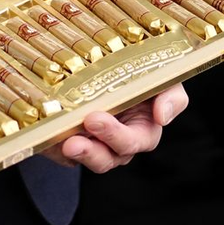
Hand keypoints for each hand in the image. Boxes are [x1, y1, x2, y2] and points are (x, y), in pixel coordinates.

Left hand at [44, 84, 186, 173]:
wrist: (111, 65)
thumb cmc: (145, 73)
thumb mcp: (167, 79)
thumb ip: (172, 96)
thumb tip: (161, 116)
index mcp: (144, 131)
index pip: (134, 142)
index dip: (115, 135)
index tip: (95, 118)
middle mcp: (119, 144)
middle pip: (109, 157)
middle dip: (94, 147)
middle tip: (82, 124)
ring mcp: (95, 145)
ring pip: (88, 159)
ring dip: (79, 152)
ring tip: (66, 142)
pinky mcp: (71, 143)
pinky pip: (63, 154)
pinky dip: (56, 149)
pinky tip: (51, 137)